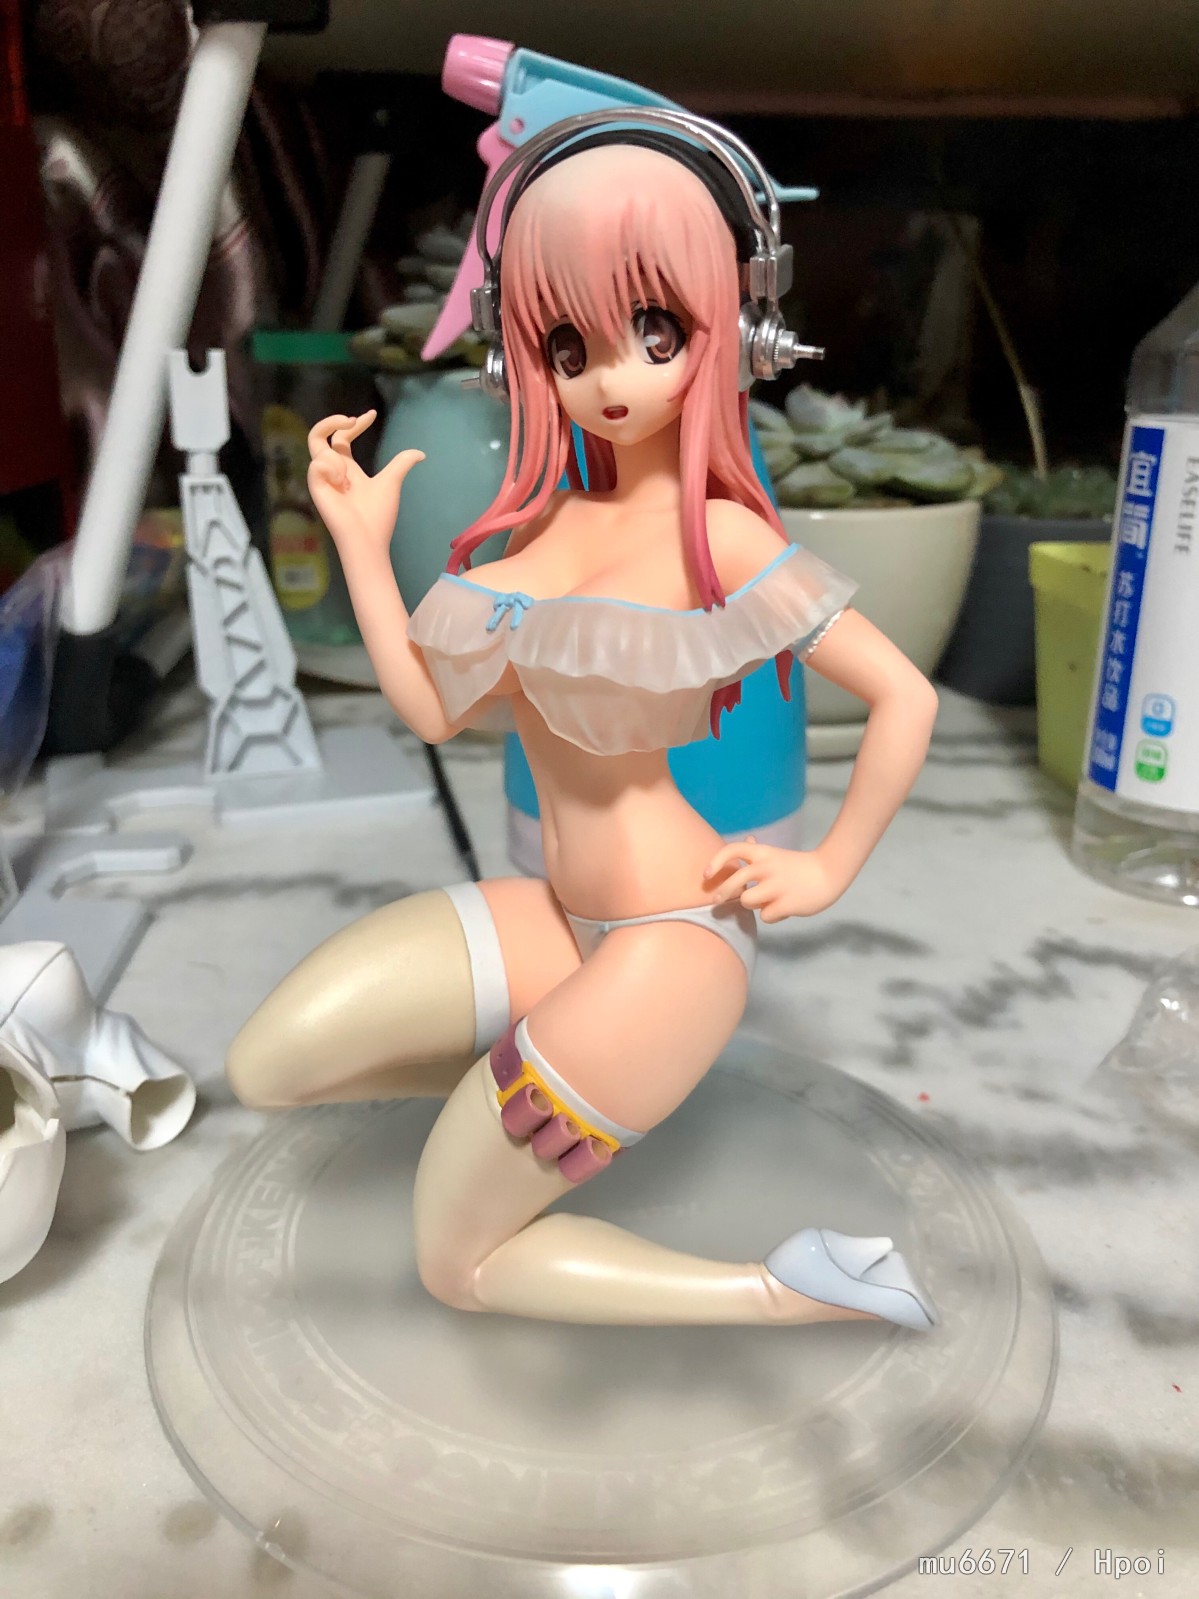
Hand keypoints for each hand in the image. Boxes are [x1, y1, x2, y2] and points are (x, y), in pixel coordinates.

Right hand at [306, 412, 423, 557]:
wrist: (369, 539)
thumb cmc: (378, 515)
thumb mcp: (392, 481)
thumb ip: (401, 464)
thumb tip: (420, 453)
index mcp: (347, 468)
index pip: (341, 437)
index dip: (353, 424)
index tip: (370, 415)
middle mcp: (331, 471)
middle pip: (318, 435)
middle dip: (331, 421)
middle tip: (352, 420)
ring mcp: (322, 478)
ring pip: (317, 446)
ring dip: (336, 456)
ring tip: (348, 480)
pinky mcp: (316, 487)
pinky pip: (316, 464)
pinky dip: (332, 469)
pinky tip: (342, 485)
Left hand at [704, 836, 846, 921]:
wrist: (830, 873)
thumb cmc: (799, 867)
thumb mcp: (778, 855)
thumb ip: (759, 850)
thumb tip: (748, 839)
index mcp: (764, 853)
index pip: (733, 850)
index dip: (716, 862)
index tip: (706, 874)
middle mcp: (768, 867)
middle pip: (735, 881)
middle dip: (723, 892)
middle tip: (718, 899)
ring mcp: (778, 886)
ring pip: (748, 901)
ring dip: (753, 905)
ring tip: (766, 902)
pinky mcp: (788, 903)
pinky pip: (766, 916)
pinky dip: (772, 915)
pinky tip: (783, 909)